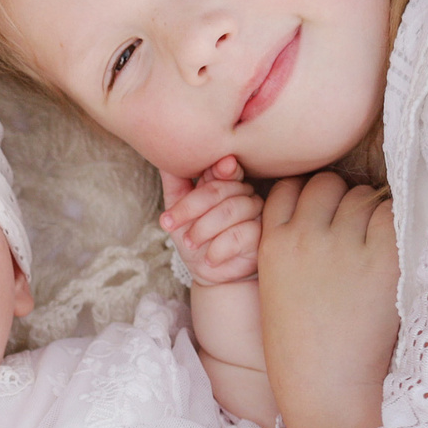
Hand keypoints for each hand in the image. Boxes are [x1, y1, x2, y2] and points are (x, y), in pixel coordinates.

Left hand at [160, 156, 261, 286]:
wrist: (211, 274)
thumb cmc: (195, 239)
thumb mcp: (178, 211)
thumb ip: (175, 183)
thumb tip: (164, 154)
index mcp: (225, 183)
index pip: (221, 168)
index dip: (212, 172)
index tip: (204, 177)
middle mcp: (244, 193)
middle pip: (220, 189)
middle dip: (190, 208)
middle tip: (172, 226)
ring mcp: (256, 213)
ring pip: (231, 210)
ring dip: (203, 229)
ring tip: (191, 244)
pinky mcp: (262, 235)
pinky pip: (240, 234)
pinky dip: (219, 248)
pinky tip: (209, 259)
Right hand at [257, 175, 400, 427]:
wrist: (327, 390)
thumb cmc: (302, 349)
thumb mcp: (276, 290)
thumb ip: (290, 248)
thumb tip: (323, 215)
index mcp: (273, 245)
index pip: (289, 188)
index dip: (309, 197)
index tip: (324, 215)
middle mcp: (305, 237)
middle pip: (328, 185)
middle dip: (344, 200)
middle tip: (358, 231)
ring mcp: (344, 246)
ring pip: (363, 196)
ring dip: (374, 212)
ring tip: (378, 247)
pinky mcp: (382, 260)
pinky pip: (394, 214)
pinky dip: (398, 225)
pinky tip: (398, 251)